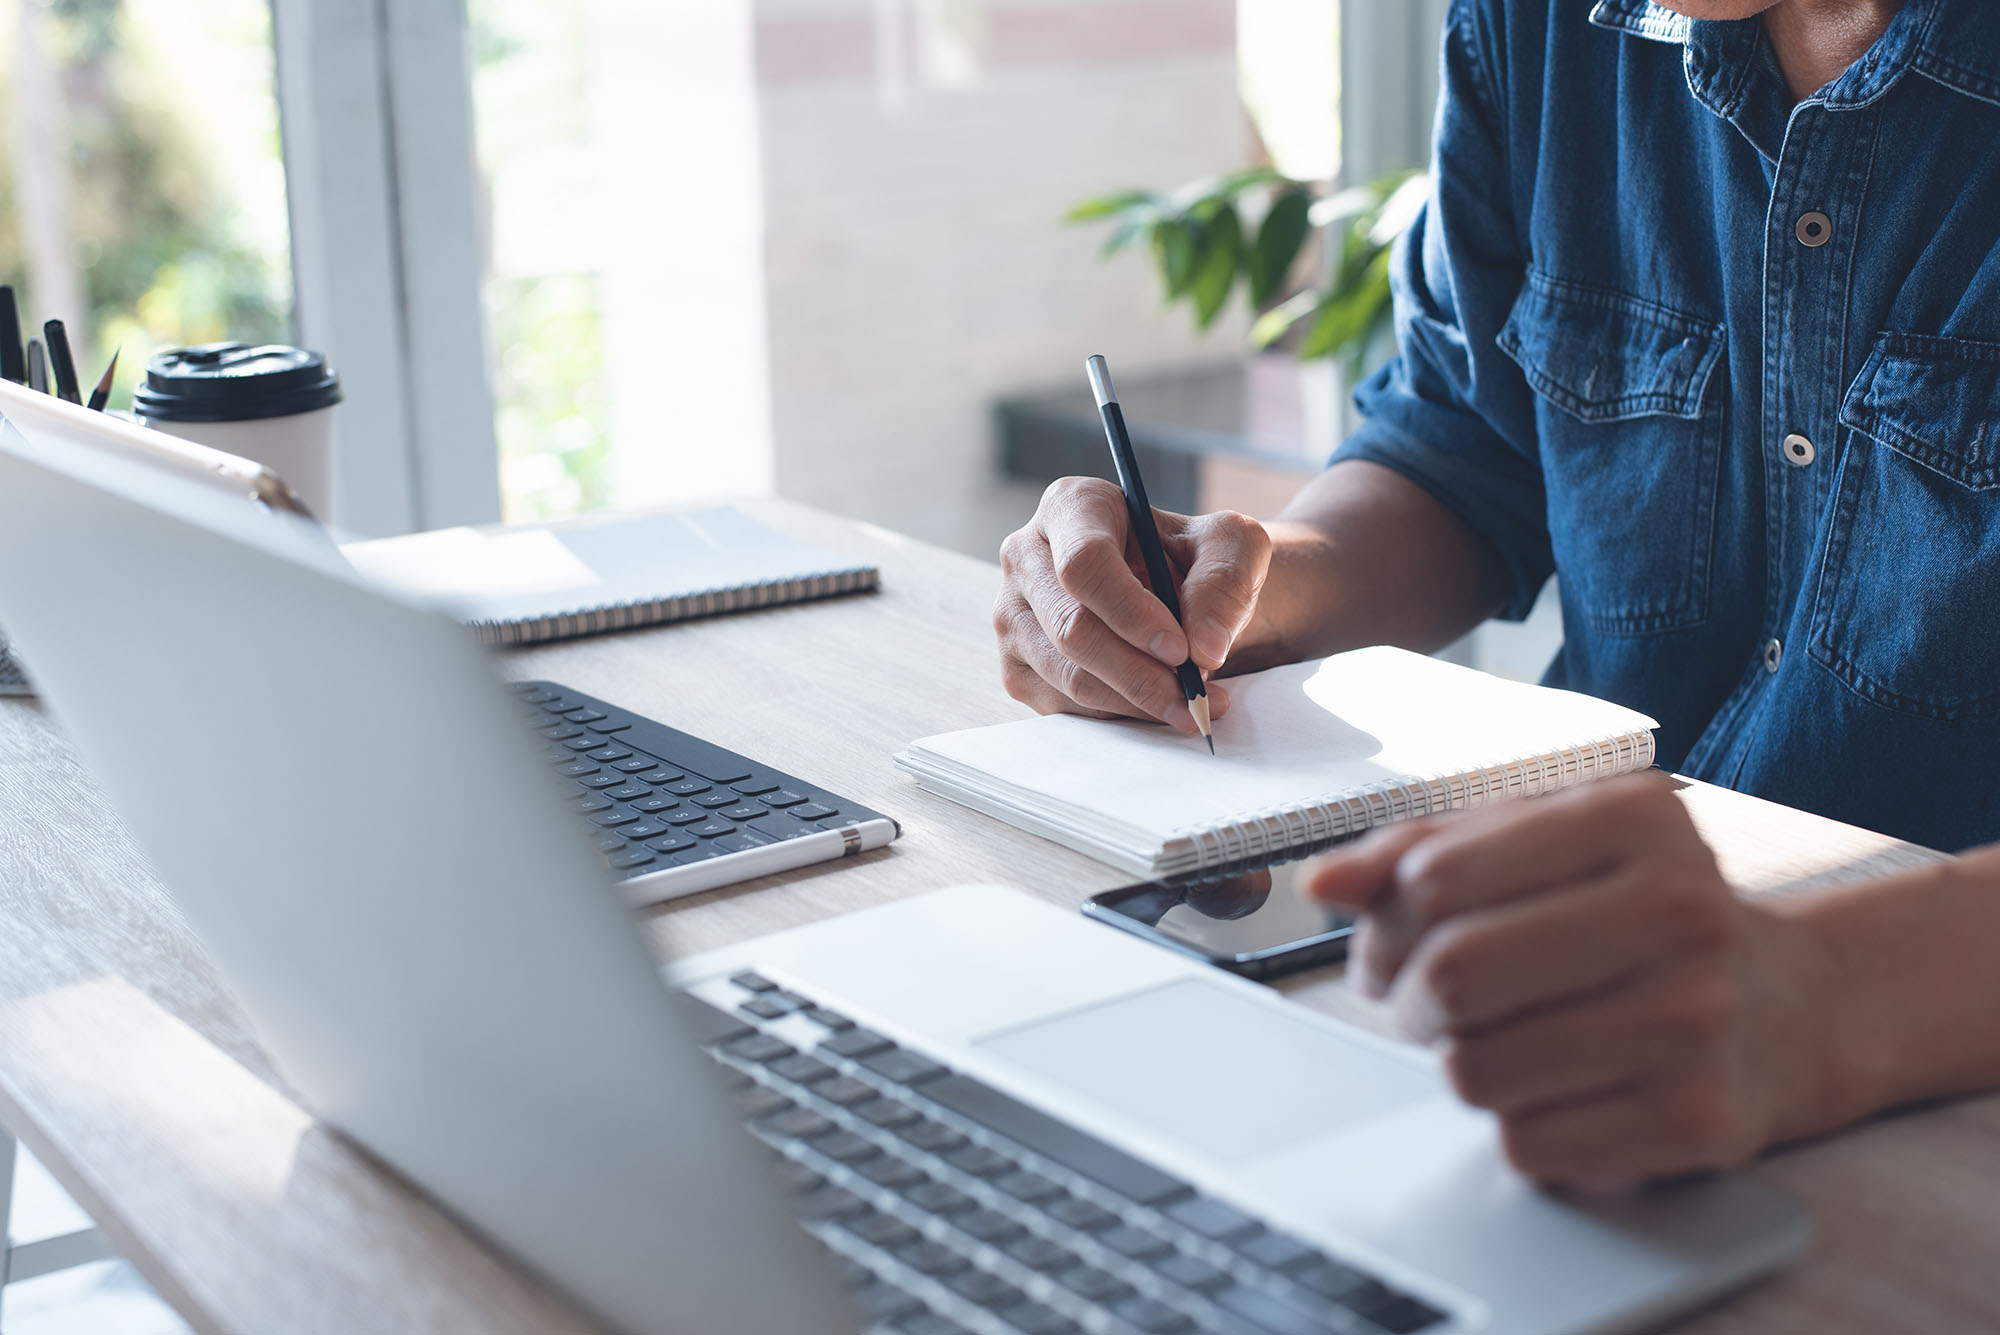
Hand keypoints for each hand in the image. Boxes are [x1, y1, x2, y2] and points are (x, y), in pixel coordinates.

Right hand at [994, 478, 1271, 730]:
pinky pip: (1064, 706)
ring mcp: (1013, 614)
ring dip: (1136, 701)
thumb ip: (1224, 584)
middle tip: (1195, 695)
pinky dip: (1119, 715)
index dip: (1130, 612)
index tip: (1181, 649)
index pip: (1084, 563)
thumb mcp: (1233, 549)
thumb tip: (1204, 646)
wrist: (1180, 600)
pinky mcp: (1018, 666)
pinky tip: (1157, 705)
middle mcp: (1026, 556)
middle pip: (1070, 627)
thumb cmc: (1199, 562)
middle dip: (1139, 672)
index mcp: (1072, 507)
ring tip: (1192, 705)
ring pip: (1067, 675)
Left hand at [1302, 777, 1835, 1191]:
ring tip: (1504, 1042)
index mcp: (1635, 817)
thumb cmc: (1636, 913)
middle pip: (1453, 975)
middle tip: (1422, 1007)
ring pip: (1475, 1070)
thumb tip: (1324, 882)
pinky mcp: (1699, 1121)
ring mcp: (1698, 1020)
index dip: (1386, 923)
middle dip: (1407, 1001)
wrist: (1794, 1006)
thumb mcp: (1544, 844)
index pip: (1436, 876)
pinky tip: (1563, 1090)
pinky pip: (1526, 1144)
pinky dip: (1518, 1126)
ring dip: (1460, 1066)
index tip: (1393, 945)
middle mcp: (1680, 910)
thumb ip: (1422, 849)